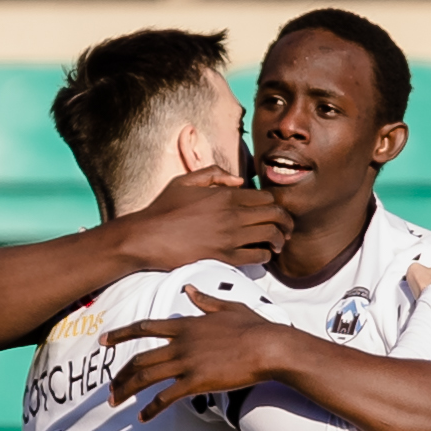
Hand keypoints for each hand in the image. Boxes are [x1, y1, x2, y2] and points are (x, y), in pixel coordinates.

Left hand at [105, 288, 286, 418]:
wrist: (270, 346)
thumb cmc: (255, 328)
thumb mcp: (228, 307)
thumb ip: (205, 300)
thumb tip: (189, 288)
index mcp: (186, 325)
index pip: (145, 327)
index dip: (121, 334)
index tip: (104, 340)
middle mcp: (180, 344)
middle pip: (139, 359)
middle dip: (121, 375)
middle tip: (110, 387)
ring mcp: (186, 363)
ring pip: (145, 378)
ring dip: (127, 391)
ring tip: (116, 402)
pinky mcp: (195, 382)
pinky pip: (165, 398)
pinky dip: (150, 409)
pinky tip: (142, 417)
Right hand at [113, 169, 290, 272]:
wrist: (144, 237)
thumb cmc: (161, 209)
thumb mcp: (185, 181)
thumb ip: (213, 174)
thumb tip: (239, 180)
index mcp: (226, 194)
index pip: (266, 197)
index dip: (274, 204)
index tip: (273, 212)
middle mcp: (232, 214)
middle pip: (276, 214)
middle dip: (285, 221)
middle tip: (285, 228)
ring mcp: (229, 236)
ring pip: (271, 235)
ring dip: (279, 239)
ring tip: (278, 243)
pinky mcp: (223, 256)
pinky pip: (256, 256)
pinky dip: (264, 256)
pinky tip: (262, 256)